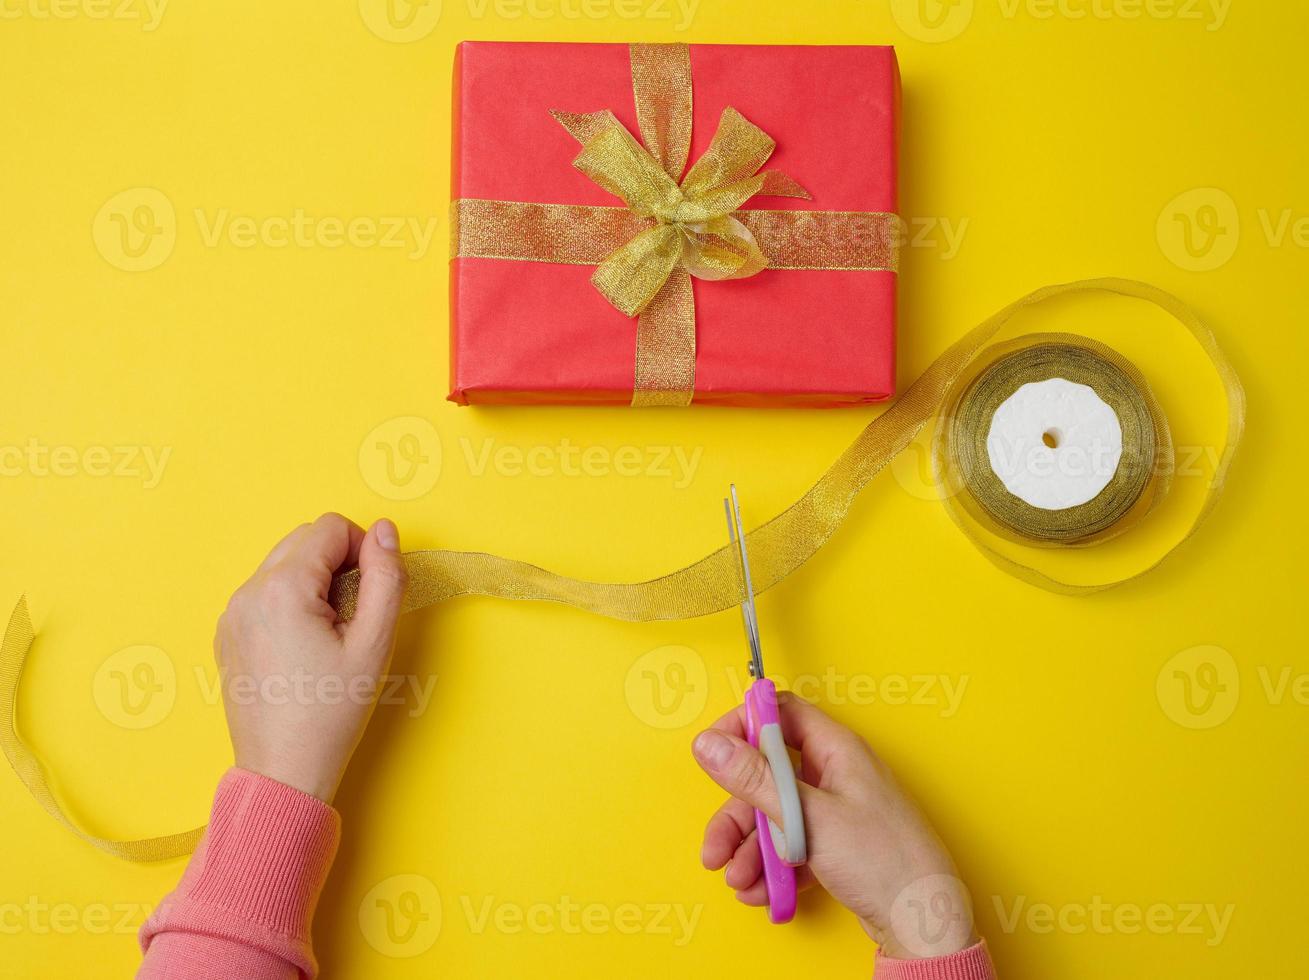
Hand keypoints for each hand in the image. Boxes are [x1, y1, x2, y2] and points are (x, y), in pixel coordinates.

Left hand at [215, 513, 407, 801]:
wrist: (284, 771)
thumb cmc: (332, 711)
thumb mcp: (374, 643)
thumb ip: (386, 577)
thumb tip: (384, 530)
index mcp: (282, 588)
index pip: (329, 528)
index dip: (362, 549)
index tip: (370, 593)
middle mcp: (247, 592)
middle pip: (303, 539)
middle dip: (337, 562)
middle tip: (354, 615)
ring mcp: (231, 614)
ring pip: (283, 564)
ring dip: (315, 581)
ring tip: (331, 633)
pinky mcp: (227, 634)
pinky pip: (265, 592)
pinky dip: (292, 601)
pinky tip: (306, 646)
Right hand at [692, 693, 974, 958]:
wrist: (924, 923)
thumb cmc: (884, 861)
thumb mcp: (808, 816)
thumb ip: (754, 778)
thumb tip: (709, 743)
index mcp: (836, 749)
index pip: (781, 714)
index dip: (744, 726)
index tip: (714, 752)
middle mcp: (835, 773)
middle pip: (767, 776)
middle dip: (737, 816)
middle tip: (716, 849)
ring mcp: (835, 810)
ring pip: (775, 816)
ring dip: (751, 850)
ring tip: (742, 882)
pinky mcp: (835, 844)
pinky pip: (791, 845)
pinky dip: (773, 867)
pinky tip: (765, 892)